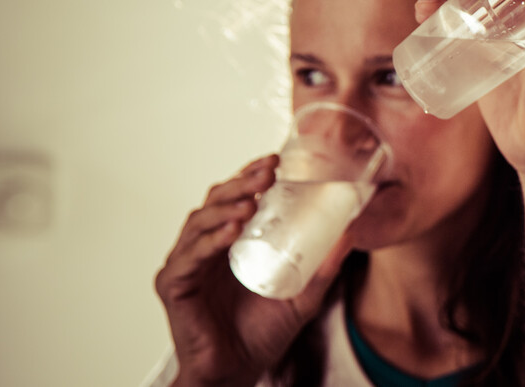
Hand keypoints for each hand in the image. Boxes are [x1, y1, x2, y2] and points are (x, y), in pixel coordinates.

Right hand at [154, 155, 352, 385]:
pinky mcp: (174, 286)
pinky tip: (229, 232)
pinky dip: (208, 242)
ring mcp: (187, 265)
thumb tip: (350, 235)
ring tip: (250, 202)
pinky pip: (188, 257)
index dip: (250, 176)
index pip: (236, 198)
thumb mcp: (303, 296)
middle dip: (240, 183)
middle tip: (266, 173)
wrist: (238, 373)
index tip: (275, 160)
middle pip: (216, 202)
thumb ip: (324, 268)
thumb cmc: (261, 334)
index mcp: (229, 243)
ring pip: (199, 223)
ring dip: (224, 207)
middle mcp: (204, 248)